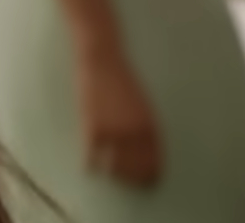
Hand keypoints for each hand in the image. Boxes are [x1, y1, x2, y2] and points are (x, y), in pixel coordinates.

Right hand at [77, 50, 162, 187]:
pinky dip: (91, 165)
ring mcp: (114, 131)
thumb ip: (147, 128)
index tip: (149, 183)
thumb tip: (148, 151)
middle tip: (129, 183)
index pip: (155, 161)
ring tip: (109, 175)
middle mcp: (135, 133)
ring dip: (113, 174)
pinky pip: (92, 156)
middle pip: (137, 169)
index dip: (152, 176)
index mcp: (151, 126)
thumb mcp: (143, 104)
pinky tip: (89, 167)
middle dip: (134, 180)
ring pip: (115, 167)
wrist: (102, 61)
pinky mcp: (93, 127)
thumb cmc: (122, 80)